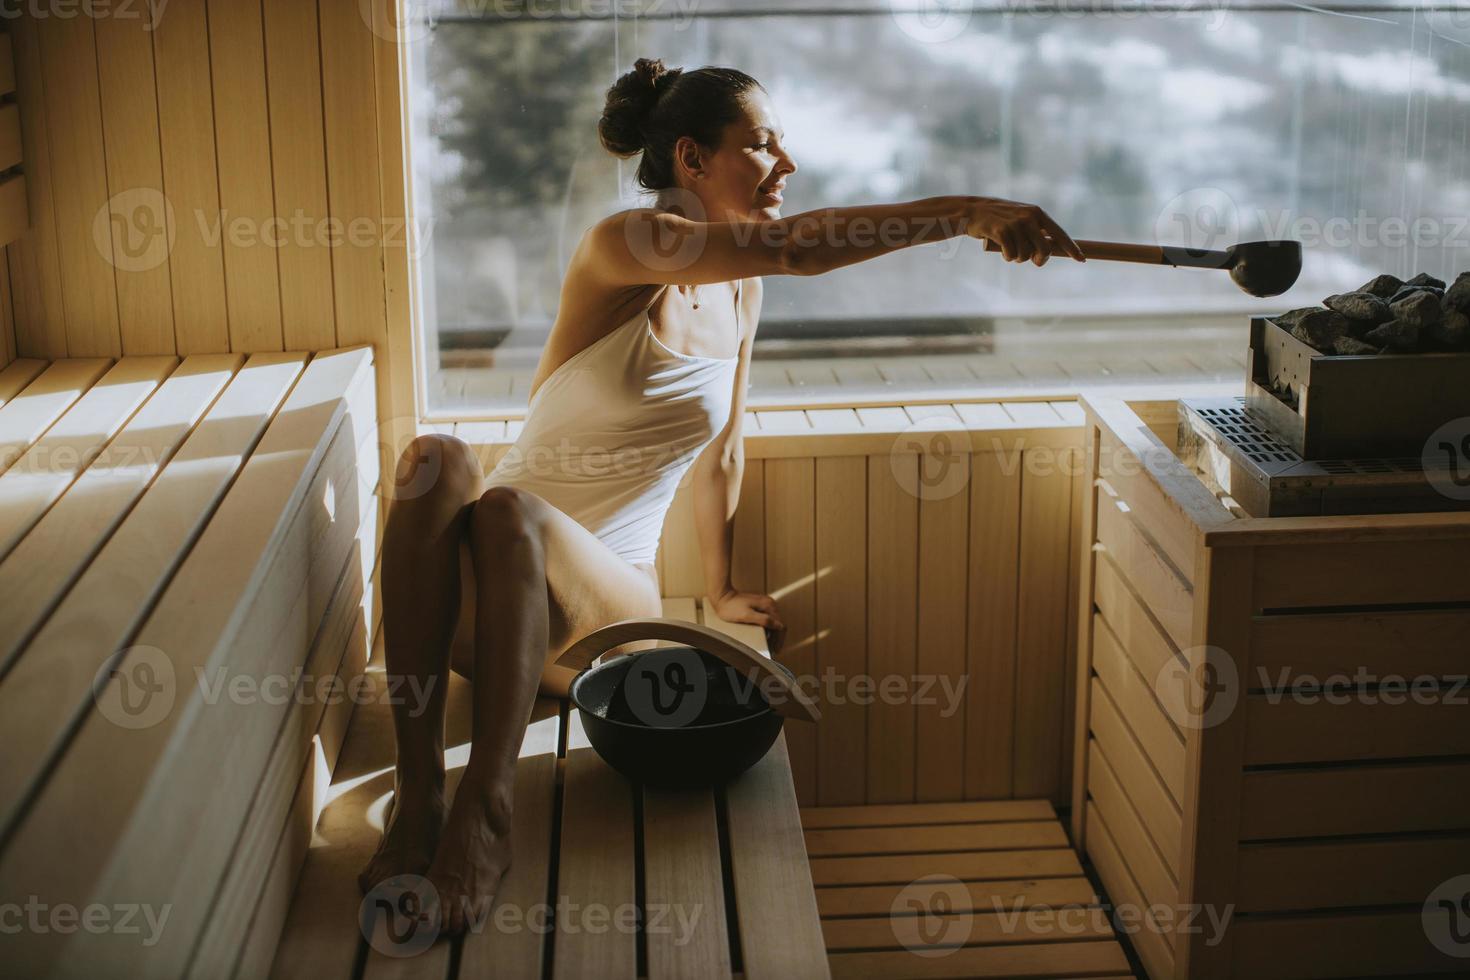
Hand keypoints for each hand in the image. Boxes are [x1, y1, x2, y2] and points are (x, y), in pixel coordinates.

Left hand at [708, 589, 786, 657]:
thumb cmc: (730, 607)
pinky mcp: (760, 606)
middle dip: (777, 639)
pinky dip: (768, 630)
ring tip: (769, 646)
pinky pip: (768, 620)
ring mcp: (765, 604)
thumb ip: (764, 620)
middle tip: (773, 651)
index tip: (775, 650)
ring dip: (773, 635)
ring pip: (774, 623)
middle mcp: (770, 604)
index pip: (781, 626)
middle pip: (779, 625)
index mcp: (769, 606)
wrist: (722, 596)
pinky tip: (764, 637)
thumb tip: (779, 626)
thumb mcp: (746, 616)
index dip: (779, 640)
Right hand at [964, 196, 1085, 266]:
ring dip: (1017, 258)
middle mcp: (1030, 217)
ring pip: (1026, 255)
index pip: (1059, 234)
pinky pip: (1011, 255)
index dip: (1072, 248)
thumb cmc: (999, 219)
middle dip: (1038, 260)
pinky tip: (1001, 249)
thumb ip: (1035, 233)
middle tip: (1032, 261)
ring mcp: (1016, 224)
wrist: (973, 211)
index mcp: (1038, 213)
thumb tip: (1046, 255)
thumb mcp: (1021, 220)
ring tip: (1008, 249)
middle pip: (1045, 250)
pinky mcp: (1002, 231)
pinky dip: (1007, 256)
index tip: (1081, 259)